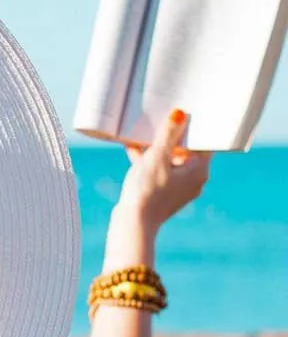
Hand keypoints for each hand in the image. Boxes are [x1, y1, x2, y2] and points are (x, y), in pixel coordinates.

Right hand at [117, 108, 211, 232]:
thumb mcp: (157, 156)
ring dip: (157, 149)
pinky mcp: (163, 196)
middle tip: (161, 119)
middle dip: (171, 136)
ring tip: (142, 133)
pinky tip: (133, 150)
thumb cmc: (147, 190)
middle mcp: (194, 180)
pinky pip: (160, 173)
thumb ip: (169, 133)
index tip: (185, 112)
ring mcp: (178, 190)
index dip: (194, 126)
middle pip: (186, 151)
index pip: (203, 141)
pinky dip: (150, 163)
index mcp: (199, 170)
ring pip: (170, 161)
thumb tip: (180, 113)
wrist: (132, 224)